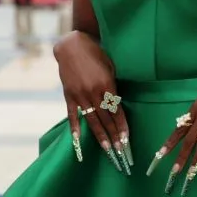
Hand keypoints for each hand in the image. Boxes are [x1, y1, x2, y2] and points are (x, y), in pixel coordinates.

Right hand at [54, 31, 130, 172]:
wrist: (72, 45)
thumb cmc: (96, 54)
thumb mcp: (110, 67)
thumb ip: (112, 86)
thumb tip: (117, 104)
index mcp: (107, 84)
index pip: (117, 111)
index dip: (122, 126)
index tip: (127, 139)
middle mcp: (93, 92)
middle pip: (106, 119)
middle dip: (114, 136)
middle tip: (121, 151)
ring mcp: (79, 95)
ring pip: (92, 120)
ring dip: (100, 136)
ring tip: (107, 150)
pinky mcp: (68, 95)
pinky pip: (73, 114)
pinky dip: (75, 128)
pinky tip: (78, 141)